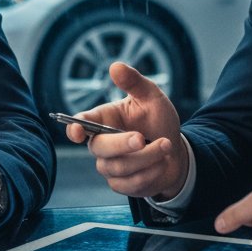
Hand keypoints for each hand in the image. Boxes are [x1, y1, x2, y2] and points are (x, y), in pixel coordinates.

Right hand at [64, 62, 187, 200]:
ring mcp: (109, 166)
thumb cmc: (158, 121)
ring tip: (166, 145)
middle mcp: (101, 144)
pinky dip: (151, 173)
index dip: (75, 128)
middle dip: (123, 144)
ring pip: (119, 167)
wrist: (175, 152)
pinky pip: (130, 183)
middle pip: (100, 148)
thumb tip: (115, 66)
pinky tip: (161, 163)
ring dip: (147, 157)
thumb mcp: (151, 97)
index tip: (78, 131)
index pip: (80, 124)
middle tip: (143, 138)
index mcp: (103, 120)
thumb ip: (134, 82)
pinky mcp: (120, 184)